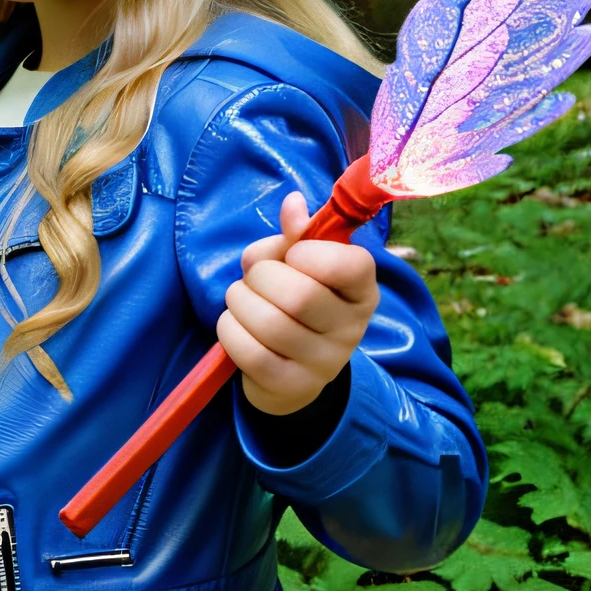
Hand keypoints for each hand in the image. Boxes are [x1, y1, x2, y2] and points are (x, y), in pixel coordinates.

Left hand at [216, 191, 378, 415]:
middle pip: (298, 294)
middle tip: (255, 279)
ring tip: (241, 300)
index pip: (353, 265)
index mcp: (361, 291)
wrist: (291, 370)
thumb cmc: (295, 302)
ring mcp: (324, 364)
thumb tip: (293, 203)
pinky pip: (248, 351)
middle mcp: (351, 330)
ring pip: (268, 322)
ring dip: (239, 301)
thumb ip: (296, 234)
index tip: (293, 254)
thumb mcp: (300, 264)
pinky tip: (235, 325)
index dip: (311, 252)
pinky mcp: (291, 387)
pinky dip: (229, 330)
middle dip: (260, 276)